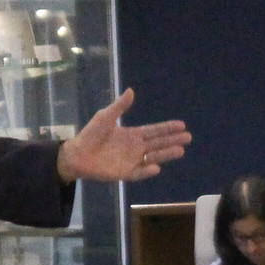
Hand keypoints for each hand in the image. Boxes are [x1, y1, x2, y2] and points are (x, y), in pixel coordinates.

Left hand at [57, 89, 191, 182]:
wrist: (77, 154)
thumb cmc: (91, 135)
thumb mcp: (105, 117)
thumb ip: (119, 106)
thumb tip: (131, 90)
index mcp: (132, 135)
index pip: (154, 131)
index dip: (167, 128)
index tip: (182, 125)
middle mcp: (135, 148)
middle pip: (158, 144)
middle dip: (173, 140)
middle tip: (188, 137)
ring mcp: (131, 161)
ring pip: (153, 158)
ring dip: (166, 154)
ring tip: (180, 150)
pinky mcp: (124, 173)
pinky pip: (139, 172)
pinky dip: (147, 171)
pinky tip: (156, 167)